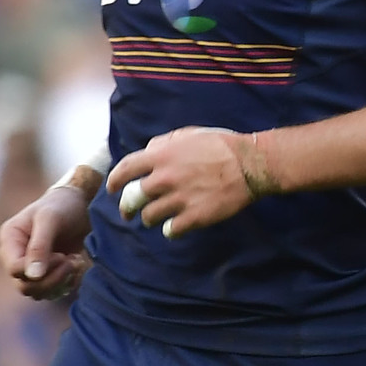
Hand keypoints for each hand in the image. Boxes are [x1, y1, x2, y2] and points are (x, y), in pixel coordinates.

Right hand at [0, 179, 94, 301]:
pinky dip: (67, 284)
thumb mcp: (50, 220)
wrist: (81, 204)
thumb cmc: (63, 206)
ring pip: (38, 293)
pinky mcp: (48, 273)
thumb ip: (40, 246)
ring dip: (60, 282)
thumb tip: (33, 276)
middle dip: (51, 279)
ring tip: (75, 262)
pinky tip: (77, 266)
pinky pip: (53, 292)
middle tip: (71, 261)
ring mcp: (31, 266)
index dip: (38, 270)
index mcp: (10, 240)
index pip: (15, 269)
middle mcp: (16, 256)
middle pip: (24, 286)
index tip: (61, 256)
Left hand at [103, 128, 270, 240]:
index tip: (112, 189)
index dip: (114, 182)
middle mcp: (164, 178)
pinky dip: (170, 230)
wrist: (252, 164)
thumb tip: (147, 151)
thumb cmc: (222, 145)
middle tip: (129, 212)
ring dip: (150, 218)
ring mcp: (179, 199)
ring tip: (158, 218)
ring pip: (149, 217)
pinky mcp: (194, 217)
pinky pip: (170, 230)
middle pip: (131, 199)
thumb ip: (163, 143)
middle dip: (127, 207)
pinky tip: (175, 226)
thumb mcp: (189, 134)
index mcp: (160, 156)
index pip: (124, 171)